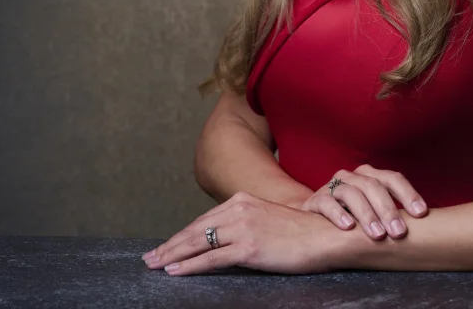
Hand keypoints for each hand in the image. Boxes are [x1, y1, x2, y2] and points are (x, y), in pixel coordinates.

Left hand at [141, 190, 342, 274]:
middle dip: (170, 245)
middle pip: (196, 229)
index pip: (204, 219)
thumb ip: (246, 223)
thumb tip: (225, 240)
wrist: (323, 235)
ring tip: (155, 265)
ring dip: (173, 255)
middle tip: (149, 258)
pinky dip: (190, 266)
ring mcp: (243, 227)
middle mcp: (240, 208)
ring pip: (198, 242)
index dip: (181, 234)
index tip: (165, 246)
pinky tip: (175, 272)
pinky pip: (212, 259)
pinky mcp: (249, 247)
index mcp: (243, 200)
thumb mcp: (268, 220)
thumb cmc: (300, 232)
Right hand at [295, 163, 428, 239]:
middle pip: (374, 186)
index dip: (408, 194)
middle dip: (388, 209)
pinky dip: (338, 213)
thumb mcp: (374, 213)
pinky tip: (348, 227)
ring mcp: (333, 186)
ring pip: (352, 193)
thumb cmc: (353, 219)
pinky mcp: (316, 200)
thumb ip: (393, 214)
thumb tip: (427, 228)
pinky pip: (327, 202)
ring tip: (377, 235)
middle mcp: (353, 176)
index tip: (421, 213)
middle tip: (399, 232)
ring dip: (367, 214)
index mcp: (371, 176)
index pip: (393, 178)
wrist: (314, 222)